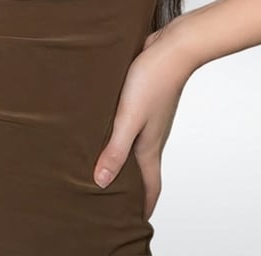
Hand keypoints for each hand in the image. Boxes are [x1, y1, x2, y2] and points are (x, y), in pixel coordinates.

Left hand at [92, 23, 196, 218]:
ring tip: (99, 162)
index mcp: (149, 147)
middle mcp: (151, 136)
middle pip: (141, 169)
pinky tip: (102, 125)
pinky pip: (129, 124)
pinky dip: (117, 133)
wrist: (170, 48)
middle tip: (110, 196)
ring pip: (134, 145)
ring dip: (121, 156)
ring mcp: (148, 119)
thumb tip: (101, 183)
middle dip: (129, 185)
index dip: (144, 205)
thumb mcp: (128, 119)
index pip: (151, 186)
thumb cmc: (151, 82)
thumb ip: (115, 150)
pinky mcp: (142, 101)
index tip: (134, 220)